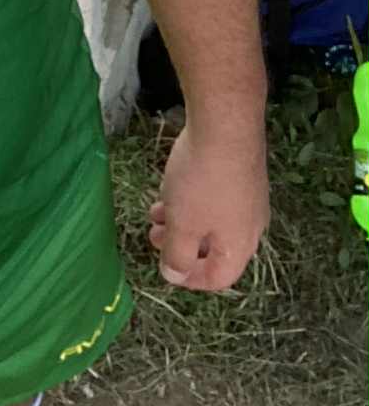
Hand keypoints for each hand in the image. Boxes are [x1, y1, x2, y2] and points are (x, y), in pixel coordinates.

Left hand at [148, 123, 268, 290]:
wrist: (226, 125)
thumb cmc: (202, 182)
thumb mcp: (182, 225)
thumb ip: (177, 255)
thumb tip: (175, 275)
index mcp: (241, 244)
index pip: (220, 277)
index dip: (191, 280)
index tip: (166, 269)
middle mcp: (251, 224)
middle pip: (215, 248)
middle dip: (181, 246)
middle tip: (155, 236)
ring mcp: (249, 196)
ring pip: (212, 220)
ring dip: (182, 221)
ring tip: (156, 212)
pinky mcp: (241, 172)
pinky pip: (215, 198)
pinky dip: (192, 200)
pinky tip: (171, 186)